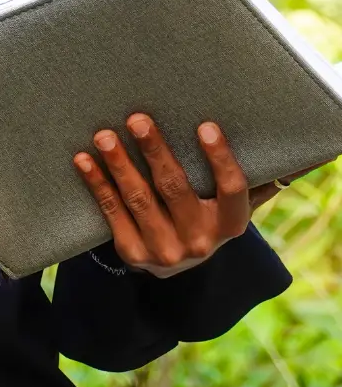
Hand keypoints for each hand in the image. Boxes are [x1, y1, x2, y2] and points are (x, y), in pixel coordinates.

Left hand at [73, 114, 326, 277]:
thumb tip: (302, 151)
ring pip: (139, 201)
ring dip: (119, 165)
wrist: (176, 267)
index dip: (220, 158)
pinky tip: (83, 159)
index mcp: (230, 225)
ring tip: (104, 134)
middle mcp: (201, 242)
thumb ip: (257, 178)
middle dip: (155, 151)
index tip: (205, 125)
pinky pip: (112, 214)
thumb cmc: (206, 214)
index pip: (231, 190)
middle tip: (138, 118)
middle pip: (176, 189)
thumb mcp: (231, 203)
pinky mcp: (133, 255)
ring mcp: (165, 252)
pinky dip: (97, 184)